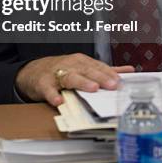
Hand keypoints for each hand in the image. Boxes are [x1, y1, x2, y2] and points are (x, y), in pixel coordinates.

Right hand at [14, 53, 133, 106]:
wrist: (33, 72)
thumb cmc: (62, 70)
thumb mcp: (82, 67)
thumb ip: (104, 70)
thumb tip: (128, 71)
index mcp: (81, 61)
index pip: (97, 66)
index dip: (109, 74)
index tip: (120, 81)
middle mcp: (70, 65)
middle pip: (87, 70)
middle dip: (100, 77)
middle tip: (112, 85)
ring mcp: (56, 73)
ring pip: (70, 77)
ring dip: (81, 82)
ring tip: (92, 89)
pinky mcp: (43, 84)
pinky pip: (48, 89)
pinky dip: (53, 95)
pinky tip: (59, 101)